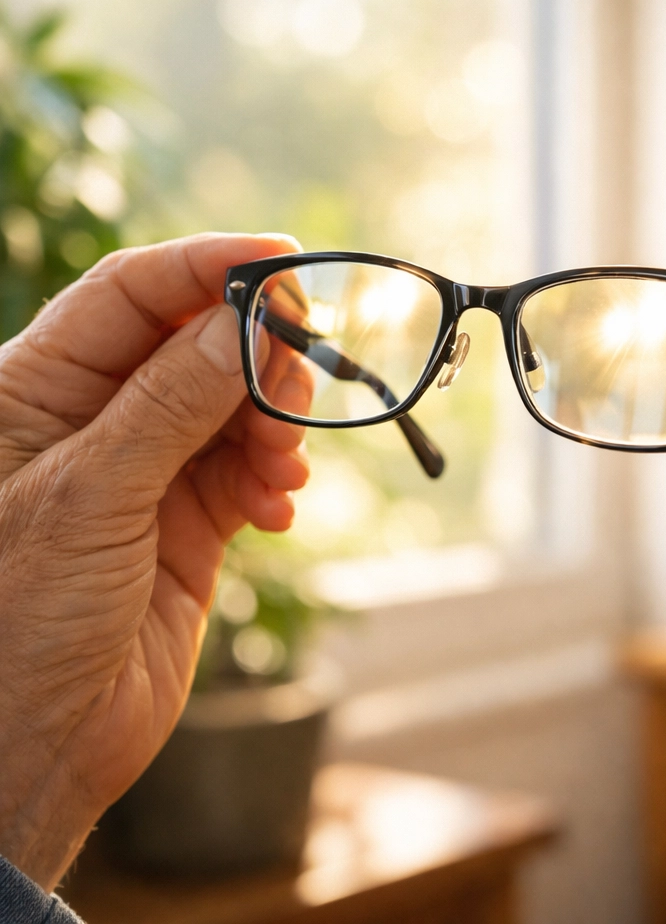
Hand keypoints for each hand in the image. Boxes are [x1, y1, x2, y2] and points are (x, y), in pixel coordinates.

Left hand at [0, 233, 310, 890]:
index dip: (207, 267)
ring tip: (282, 469)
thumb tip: (246, 322)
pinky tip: (277, 510)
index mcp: (37, 387)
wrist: (38, 743)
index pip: (130, 292)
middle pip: (198, 341)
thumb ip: (171, 402)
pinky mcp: (192, 515)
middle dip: (257, 359)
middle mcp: (96, 416)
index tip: (282, 262)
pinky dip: (276, 478)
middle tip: (297, 387)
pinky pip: (251, 467)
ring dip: (275, 424)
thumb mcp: (92, 496)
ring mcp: (149, 466)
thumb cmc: (18, 618)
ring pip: (236, 403)